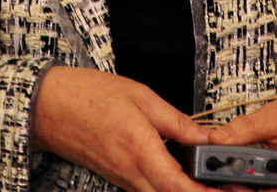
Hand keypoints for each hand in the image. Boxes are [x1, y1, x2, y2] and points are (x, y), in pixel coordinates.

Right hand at [31, 66, 215, 191]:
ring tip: (207, 182)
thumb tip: (206, 137)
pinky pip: (146, 190)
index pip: (179, 185)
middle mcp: (131, 171)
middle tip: (227, 188)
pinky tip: (178, 175)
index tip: (228, 190)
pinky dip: (166, 187)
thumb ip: (176, 120)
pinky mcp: (116, 177)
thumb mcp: (140, 96)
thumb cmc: (88, 95)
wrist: (48, 106)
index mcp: (140, 148)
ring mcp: (122, 178)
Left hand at [205, 96, 276, 191]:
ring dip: (237, 185)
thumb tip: (216, 138)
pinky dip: (246, 182)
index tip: (217, 181)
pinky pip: (266, 190)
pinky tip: (231, 171)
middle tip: (209, 177)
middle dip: (232, 188)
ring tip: (217, 171)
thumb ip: (247, 127)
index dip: (237, 190)